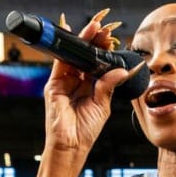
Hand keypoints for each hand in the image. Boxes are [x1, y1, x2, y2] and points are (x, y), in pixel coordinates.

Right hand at [42, 10, 140, 156]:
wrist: (71, 146)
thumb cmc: (85, 130)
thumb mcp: (102, 105)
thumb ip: (108, 85)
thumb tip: (121, 69)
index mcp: (89, 87)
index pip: (95, 64)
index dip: (102, 51)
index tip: (111, 40)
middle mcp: (75, 83)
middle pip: (83, 57)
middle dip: (93, 42)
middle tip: (103, 30)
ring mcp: (63, 83)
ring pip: (72, 56)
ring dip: (83, 42)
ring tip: (95, 30)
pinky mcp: (53, 86)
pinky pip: (60, 63)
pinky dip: (66, 49)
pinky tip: (76, 38)